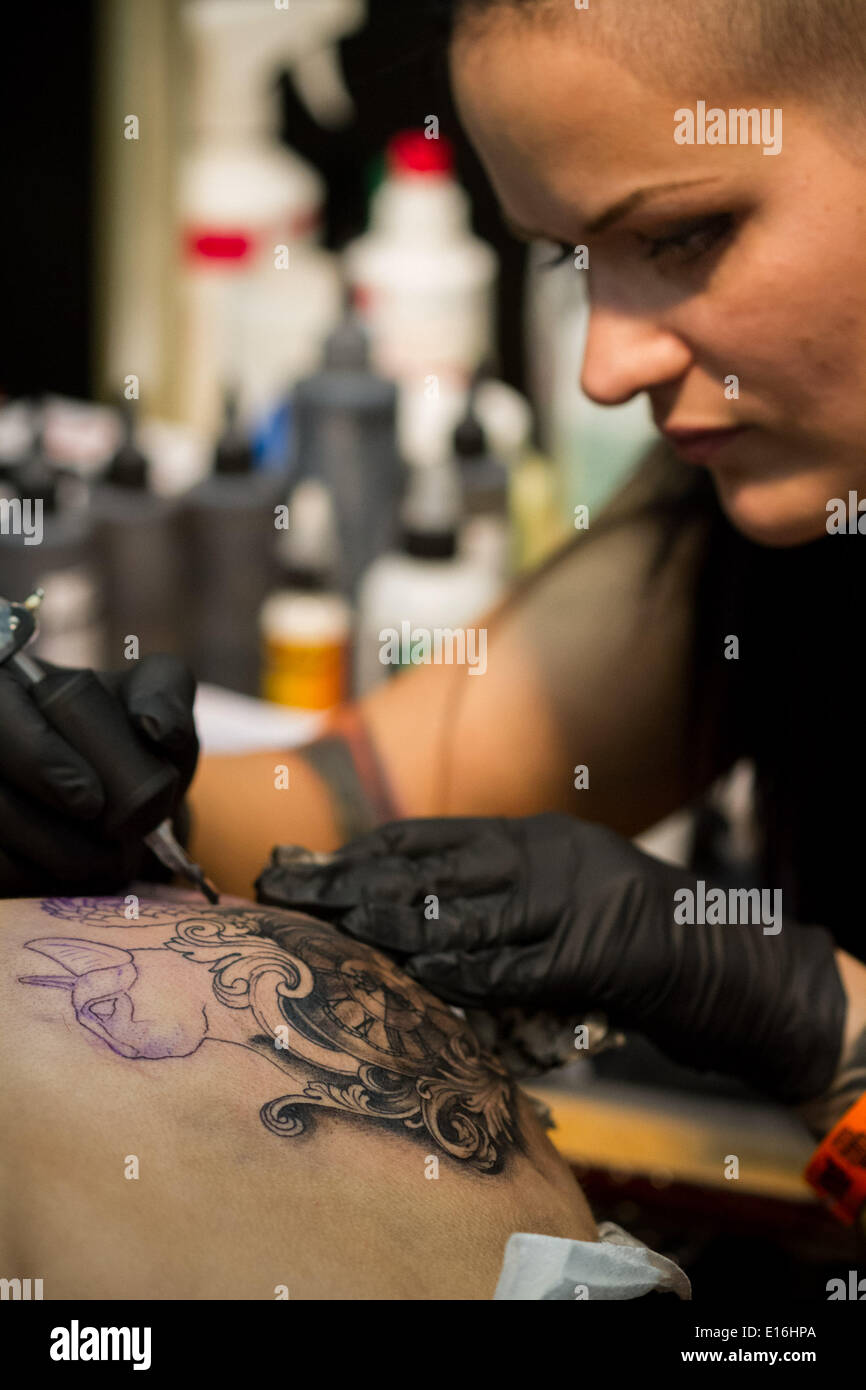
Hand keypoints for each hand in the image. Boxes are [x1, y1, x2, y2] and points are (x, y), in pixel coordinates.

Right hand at [0, 654, 198, 894]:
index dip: (38, 760)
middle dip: (46, 831)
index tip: (91, 799)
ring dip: (55, 864)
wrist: (125, 784)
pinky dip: (44, 884)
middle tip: (112, 845)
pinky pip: (1, 876)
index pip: (0, 716)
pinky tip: (84, 878)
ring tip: (113, 861)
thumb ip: (164, 693)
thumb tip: (158, 729)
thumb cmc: (130, 731)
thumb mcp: (155, 696)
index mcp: (7, 690)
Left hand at [256, 814, 846, 1103]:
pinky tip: (419, 971)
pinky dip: (465, 970)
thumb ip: (496, 887)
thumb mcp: (559, 882)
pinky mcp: (587, 956)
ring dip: (393, 921)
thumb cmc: (627, 924)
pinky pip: (514, 965)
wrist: (717, 953)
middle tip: (288, 892)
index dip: (359, 853)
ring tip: (336, 925)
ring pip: (463, 910)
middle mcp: (541, 857)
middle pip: (426, 866)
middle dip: (350, 879)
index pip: (425, 837)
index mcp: (529, 835)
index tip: (305, 866)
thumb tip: (414, 909)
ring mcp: (566, 904)